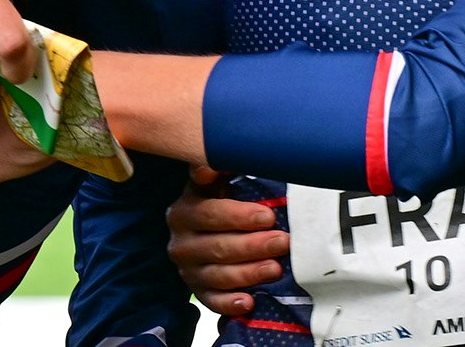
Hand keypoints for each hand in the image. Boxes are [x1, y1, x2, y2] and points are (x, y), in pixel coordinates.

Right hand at [167, 167, 288, 316]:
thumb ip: (218, 168)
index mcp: (185, 210)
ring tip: (276, 268)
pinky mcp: (198, 291)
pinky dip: (230, 303)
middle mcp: (181, 242)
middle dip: (253, 245)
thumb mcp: (219, 181)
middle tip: (283, 241)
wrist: (213, 228)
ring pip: (218, 276)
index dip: (239, 216)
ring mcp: (188, 270)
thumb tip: (212, 162)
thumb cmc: (224, 199)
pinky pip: (212, 302)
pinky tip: (249, 301)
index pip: (210, 214)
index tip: (267, 216)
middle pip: (217, 247)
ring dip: (249, 273)